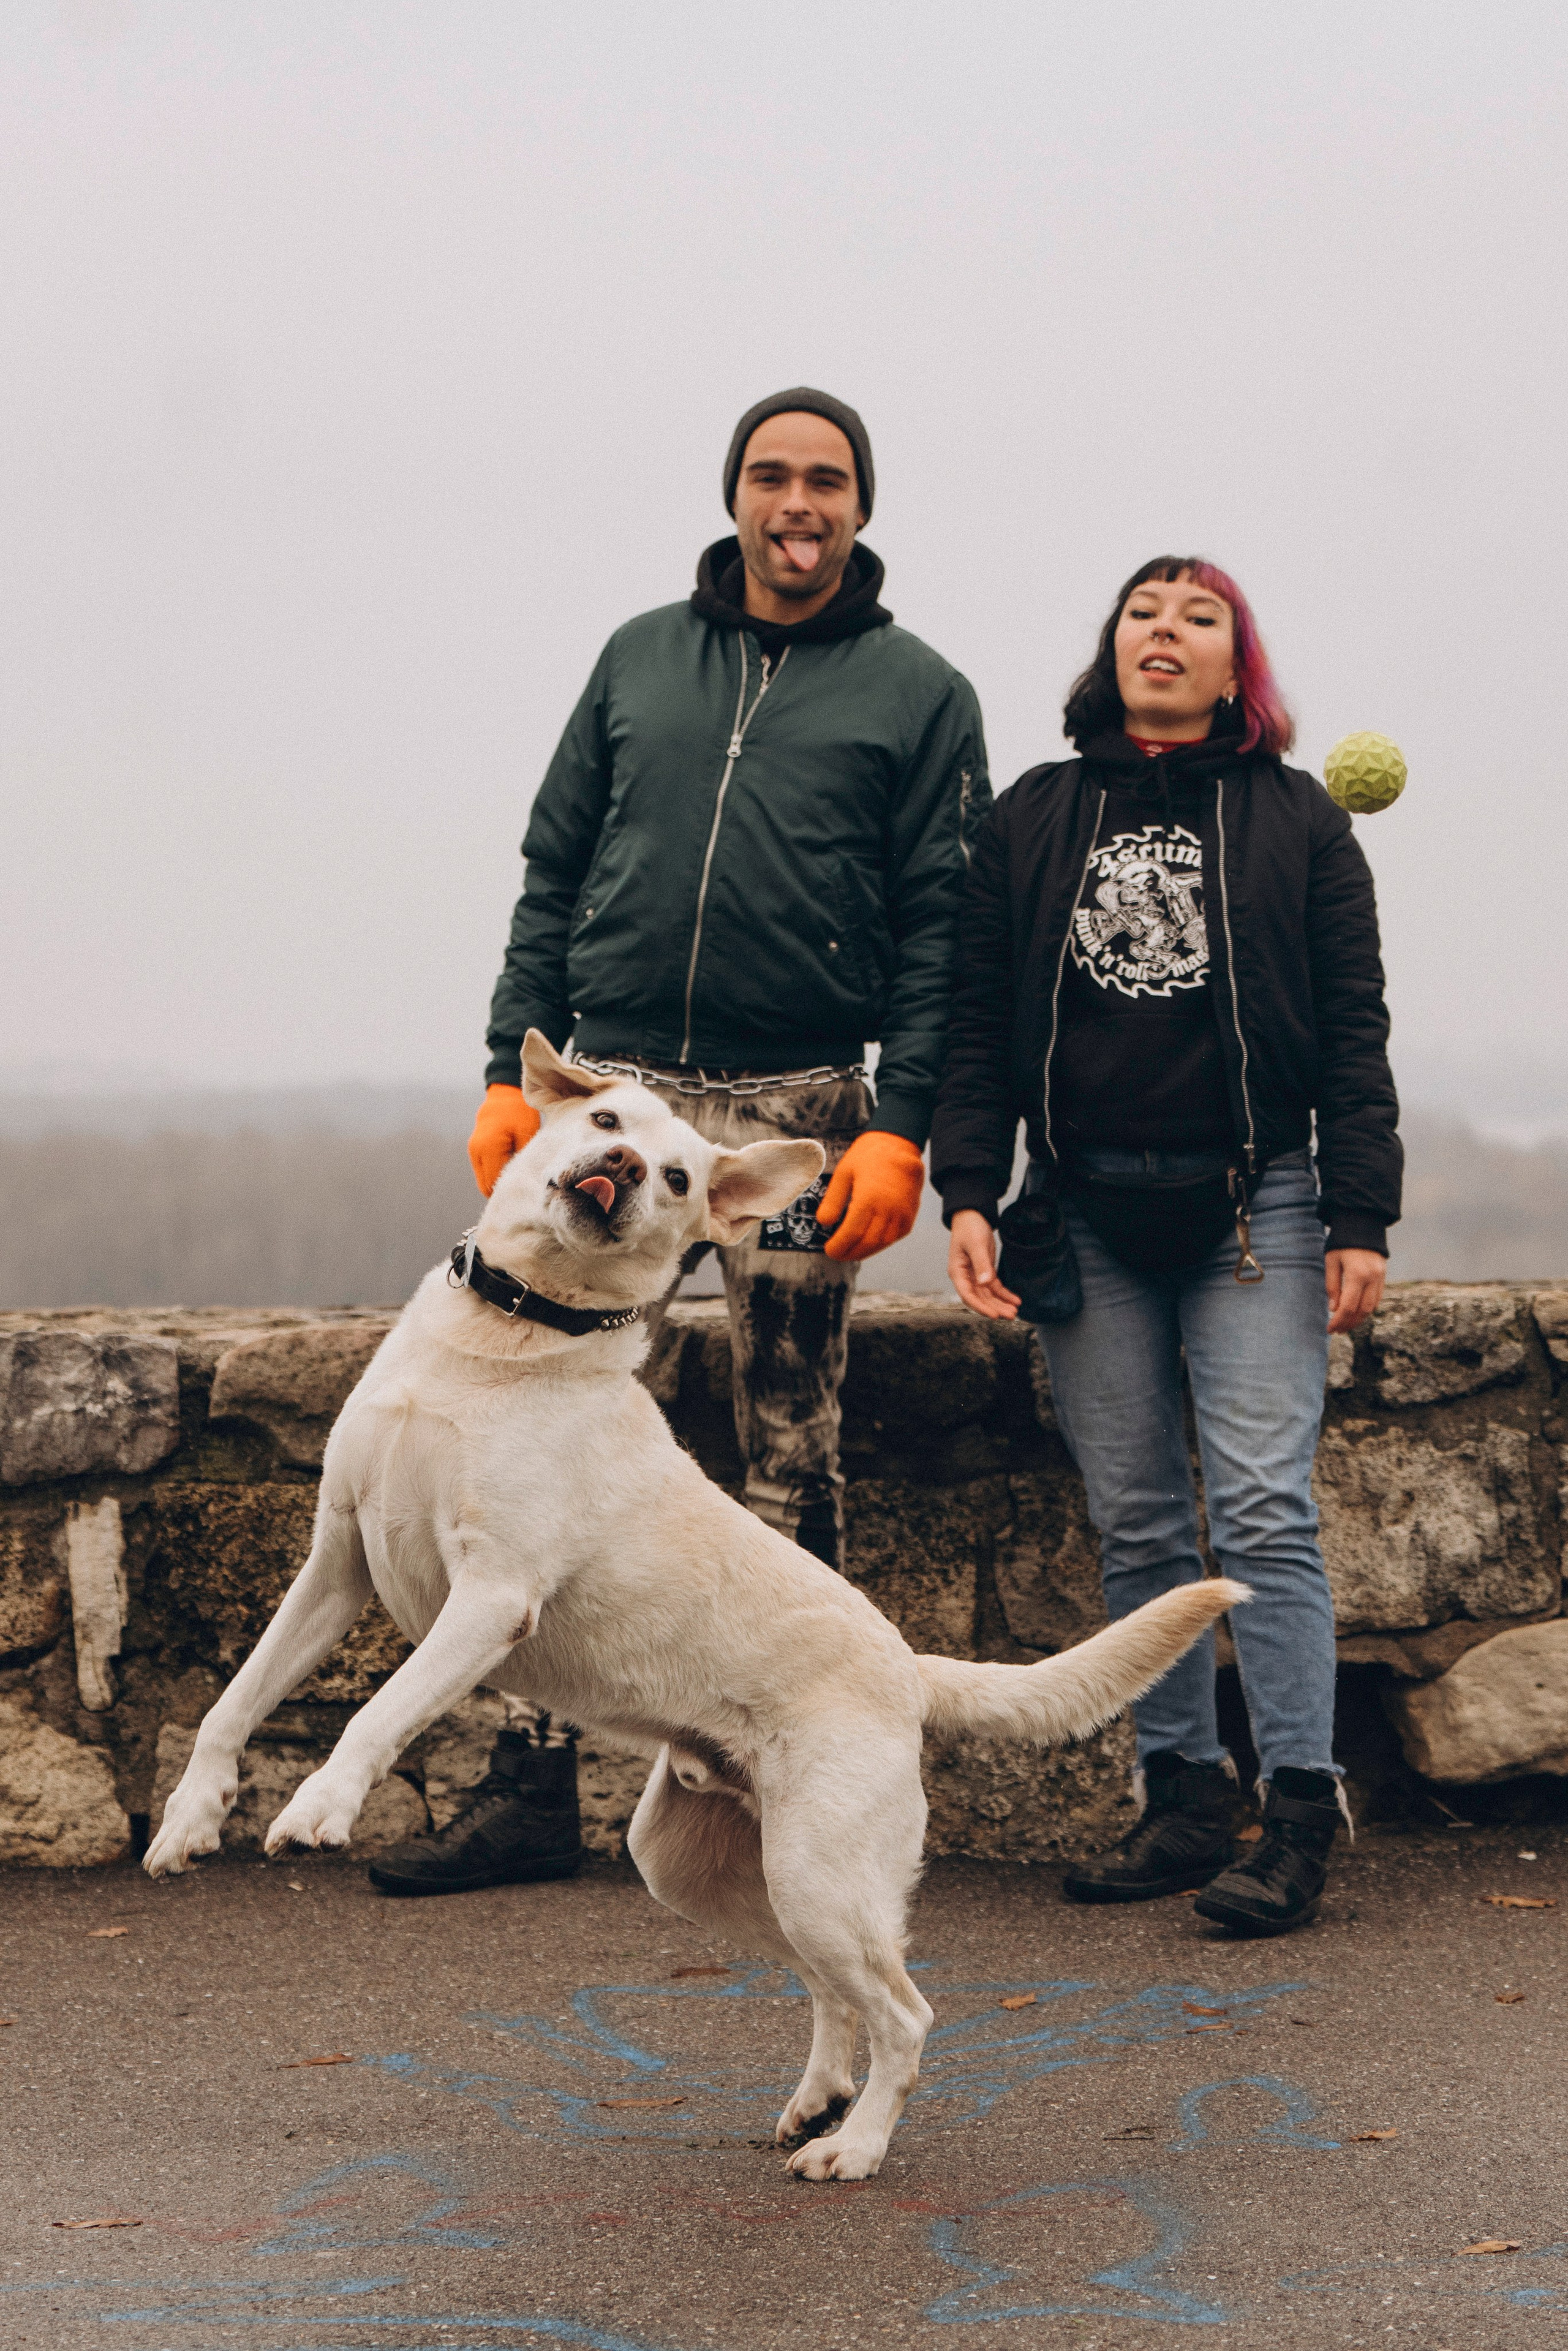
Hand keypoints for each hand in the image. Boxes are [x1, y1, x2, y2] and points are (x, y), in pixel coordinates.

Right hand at [467, 1084, 541, 1195]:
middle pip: (485, 1186)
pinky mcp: (474, 1150)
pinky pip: (482, 1171)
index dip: (507, 1190)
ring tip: (515, 1176)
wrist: (505, 1094)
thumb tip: (523, 1181)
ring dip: (496, 1182)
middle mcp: (476, 1152)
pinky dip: (493, 1174)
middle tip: (520, 1188)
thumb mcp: (528, 1134)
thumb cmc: (519, 1112)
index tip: (523, 1190)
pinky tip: (509, 1168)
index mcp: (489, 1149)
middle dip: (501, 1190)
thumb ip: (522, 1159)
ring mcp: (473, 1151)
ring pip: (482, 1180)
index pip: (494, 1183)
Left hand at [816, 1131, 924, 1261]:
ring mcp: (902, 1214)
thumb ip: (833, 1200)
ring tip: (851, 1252)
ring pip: (882, 1243)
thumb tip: (823, 1223)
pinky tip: (869, 1243)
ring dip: (865, 1252)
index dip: (839, 1246)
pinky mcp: (910, 1215)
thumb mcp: (844, 1173)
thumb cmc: (869, 1156)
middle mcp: (888, 1210)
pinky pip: (895, 1237)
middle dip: (850, 1253)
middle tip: (838, 1254)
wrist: (900, 1145)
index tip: (829, 1250)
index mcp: (869, 1199)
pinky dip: (880, 1244)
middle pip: (867, 1243)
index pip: (851, 1234)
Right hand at [948, 1209, 1020, 1319]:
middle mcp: (965, 1277)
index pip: (968, 1295)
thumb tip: (985, 1283)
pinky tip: (1015, 1299)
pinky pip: (995, 1287)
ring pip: (988, 1295)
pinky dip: (1004, 1294)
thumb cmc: (970, 1227)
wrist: (973, 1215)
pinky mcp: (985, 1271)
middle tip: (1011, 1315)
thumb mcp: (976, 1244)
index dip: (981, 1307)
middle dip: (995, 1307)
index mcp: (957, 1271)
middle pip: (980, 1298)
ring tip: (1015, 1310)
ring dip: (1001, 1303)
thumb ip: (981, 1264)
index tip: (995, 1315)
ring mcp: (975, 1275)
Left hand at [1325, 1248, 1384, 1333]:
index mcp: (1357, 1275)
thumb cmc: (1342, 1242)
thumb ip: (1332, 1286)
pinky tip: (1356, 1312)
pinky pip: (1377, 1298)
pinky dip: (1367, 1308)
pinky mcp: (1383, 1275)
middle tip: (1337, 1330)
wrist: (1363, 1223)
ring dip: (1359, 1318)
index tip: (1330, 1329)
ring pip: (1372, 1306)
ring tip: (1346, 1324)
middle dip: (1349, 1323)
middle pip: (1362, 1311)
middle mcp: (1372, 1278)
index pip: (1348, 1307)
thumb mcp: (1331, 1262)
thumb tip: (1334, 1309)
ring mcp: (1380, 1277)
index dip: (1339, 1321)